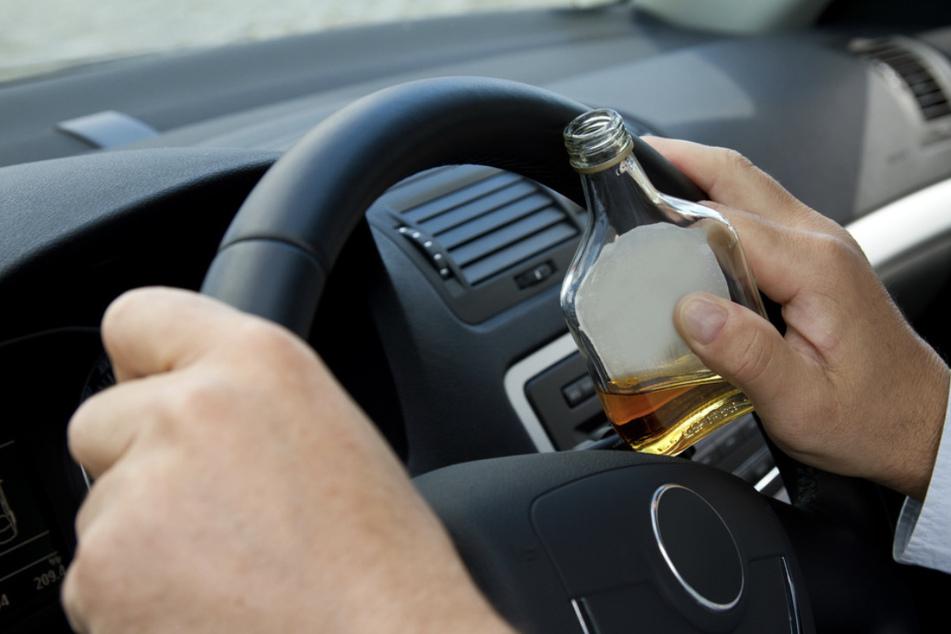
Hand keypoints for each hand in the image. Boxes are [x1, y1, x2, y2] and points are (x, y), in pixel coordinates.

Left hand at [62, 287, 512, 633]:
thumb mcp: (336, 435)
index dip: (145, 362)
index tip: (150, 387)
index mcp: (260, 363)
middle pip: (102, 419)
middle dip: (138, 461)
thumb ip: (253, 401)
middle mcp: (188, 412)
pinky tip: (207, 610)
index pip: (139, 316)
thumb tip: (197, 402)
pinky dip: (131, 599)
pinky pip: (92, 577)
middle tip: (211, 511)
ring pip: (100, 505)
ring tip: (227, 573)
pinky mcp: (101, 575)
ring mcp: (137, 495)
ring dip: (140, 538)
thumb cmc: (382, 566)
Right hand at [645, 137, 948, 500]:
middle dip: (677, 160)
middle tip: (626, 163)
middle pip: (737, 176)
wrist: (917, 424)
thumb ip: (746, 355)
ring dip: (695, 178)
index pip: (725, 220)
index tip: (622, 208)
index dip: (669, 210)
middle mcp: (820, 242)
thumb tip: (690, 311)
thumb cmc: (868, 417)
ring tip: (643, 187)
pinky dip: (715, 207)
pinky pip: (757, 214)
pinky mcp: (814, 259)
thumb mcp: (801, 404)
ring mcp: (820, 245)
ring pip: (748, 187)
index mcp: (814, 268)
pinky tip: (685, 228)